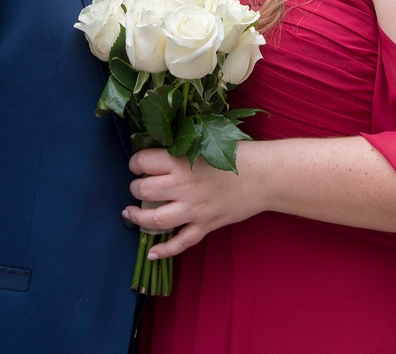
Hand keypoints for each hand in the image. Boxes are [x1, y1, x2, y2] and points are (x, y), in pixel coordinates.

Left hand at [122, 144, 263, 259]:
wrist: (265, 175)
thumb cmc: (237, 153)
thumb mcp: (205, 143)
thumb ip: (182, 150)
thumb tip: (160, 153)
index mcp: (181, 160)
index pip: (143, 162)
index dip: (135, 163)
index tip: (137, 165)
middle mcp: (182, 185)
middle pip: (143, 190)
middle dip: (134, 188)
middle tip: (137, 187)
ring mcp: (193, 209)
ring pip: (154, 220)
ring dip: (137, 218)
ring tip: (130, 214)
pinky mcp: (205, 225)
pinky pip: (179, 243)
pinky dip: (163, 251)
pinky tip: (151, 252)